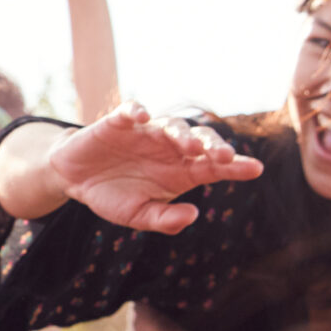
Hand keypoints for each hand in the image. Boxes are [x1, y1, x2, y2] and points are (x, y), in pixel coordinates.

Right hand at [45, 102, 263, 232]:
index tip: (256, 169)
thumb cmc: (113, 196)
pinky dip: (137, 111)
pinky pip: (131, 111)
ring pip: (171, 125)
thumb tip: (193, 214)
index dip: (236, 166)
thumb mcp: (137, 216)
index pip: (215, 167)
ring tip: (188, 145)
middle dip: (215, 147)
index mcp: (181, 171)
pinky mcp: (120, 122)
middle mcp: (169, 148)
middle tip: (225, 157)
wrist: (75, 179)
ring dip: (182, 133)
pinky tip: (142, 117)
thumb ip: (164, 219)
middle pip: (200, 141)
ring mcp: (146, 133)